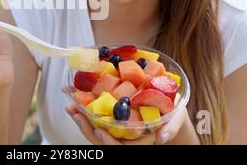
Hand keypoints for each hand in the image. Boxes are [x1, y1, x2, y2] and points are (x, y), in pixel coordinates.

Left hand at [64, 89, 187, 144]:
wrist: (168, 108)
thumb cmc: (171, 113)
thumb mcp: (175, 118)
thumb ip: (171, 127)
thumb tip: (162, 138)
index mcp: (137, 142)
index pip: (119, 147)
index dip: (107, 142)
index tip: (98, 130)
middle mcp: (124, 139)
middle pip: (101, 141)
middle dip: (86, 128)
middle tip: (75, 112)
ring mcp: (115, 131)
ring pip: (94, 132)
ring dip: (81, 119)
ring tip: (70, 106)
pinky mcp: (110, 121)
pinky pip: (94, 120)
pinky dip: (83, 111)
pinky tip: (74, 99)